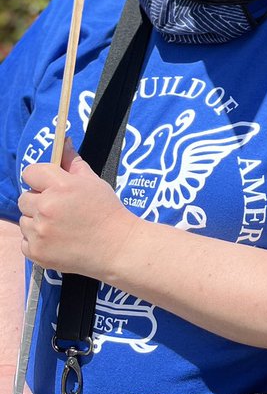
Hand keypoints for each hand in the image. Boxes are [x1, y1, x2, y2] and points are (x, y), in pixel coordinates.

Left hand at [18, 139, 135, 278]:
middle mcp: (46, 207)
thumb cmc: (106, 211)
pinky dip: (37, 241)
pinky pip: (25, 241)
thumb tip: (64, 142)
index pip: (30, 172)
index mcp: (60, 186)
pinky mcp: (36, 252)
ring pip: (24, 220)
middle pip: (24, 198)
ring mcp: (39, 231)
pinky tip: (56, 240)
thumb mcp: (93, 182)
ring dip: (37, 222)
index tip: (47, 185)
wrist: (116, 247)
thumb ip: (73, 162)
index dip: (38, 178)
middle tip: (58, 209)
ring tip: (60, 226)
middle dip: (38, 201)